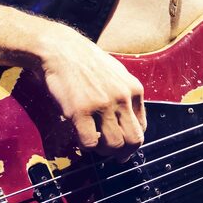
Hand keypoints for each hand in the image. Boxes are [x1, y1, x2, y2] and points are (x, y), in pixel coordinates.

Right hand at [33, 25, 146, 158]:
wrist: (61, 48)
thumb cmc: (86, 61)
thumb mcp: (117, 73)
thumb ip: (126, 95)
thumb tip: (129, 122)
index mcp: (134, 89)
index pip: (142, 127)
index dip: (131, 140)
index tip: (121, 143)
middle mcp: (122, 97)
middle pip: (134, 140)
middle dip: (123, 152)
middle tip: (112, 153)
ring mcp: (102, 105)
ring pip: (114, 144)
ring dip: (104, 150)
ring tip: (95, 143)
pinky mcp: (80, 110)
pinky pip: (90, 142)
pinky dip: (86, 146)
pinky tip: (80, 135)